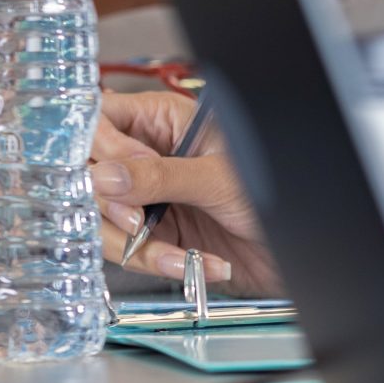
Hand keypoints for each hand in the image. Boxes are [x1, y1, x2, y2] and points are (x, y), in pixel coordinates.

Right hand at [89, 90, 279, 292]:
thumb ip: (159, 177)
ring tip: (174, 254)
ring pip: (100, 220)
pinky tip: (188, 263)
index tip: (116, 175)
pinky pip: (129, 250)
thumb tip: (103, 176)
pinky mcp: (154, 233)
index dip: (99, 147)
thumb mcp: (216, 178)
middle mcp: (148, 156)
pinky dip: (155, 262)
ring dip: (135, 246)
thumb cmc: (272, 187)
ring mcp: (148, 197)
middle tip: (138, 222)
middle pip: (87, 174)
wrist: (295, 243)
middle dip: (110, 205)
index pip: (99, 119)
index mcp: (162, 120)